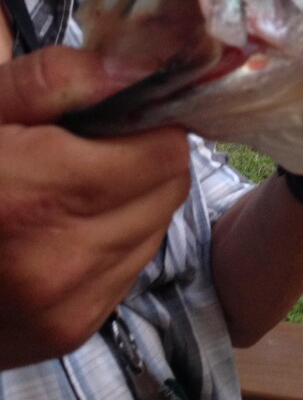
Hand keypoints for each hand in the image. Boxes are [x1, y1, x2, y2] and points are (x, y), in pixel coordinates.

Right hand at [0, 46, 189, 369]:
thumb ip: (57, 80)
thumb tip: (134, 67)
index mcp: (37, 197)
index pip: (165, 152)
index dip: (149, 123)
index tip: (125, 113)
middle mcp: (62, 262)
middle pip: (168, 190)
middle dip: (144, 159)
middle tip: (94, 147)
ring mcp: (69, 306)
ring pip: (155, 230)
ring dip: (132, 202)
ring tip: (71, 188)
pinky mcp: (70, 331)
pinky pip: (129, 269)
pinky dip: (113, 241)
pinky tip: (63, 227)